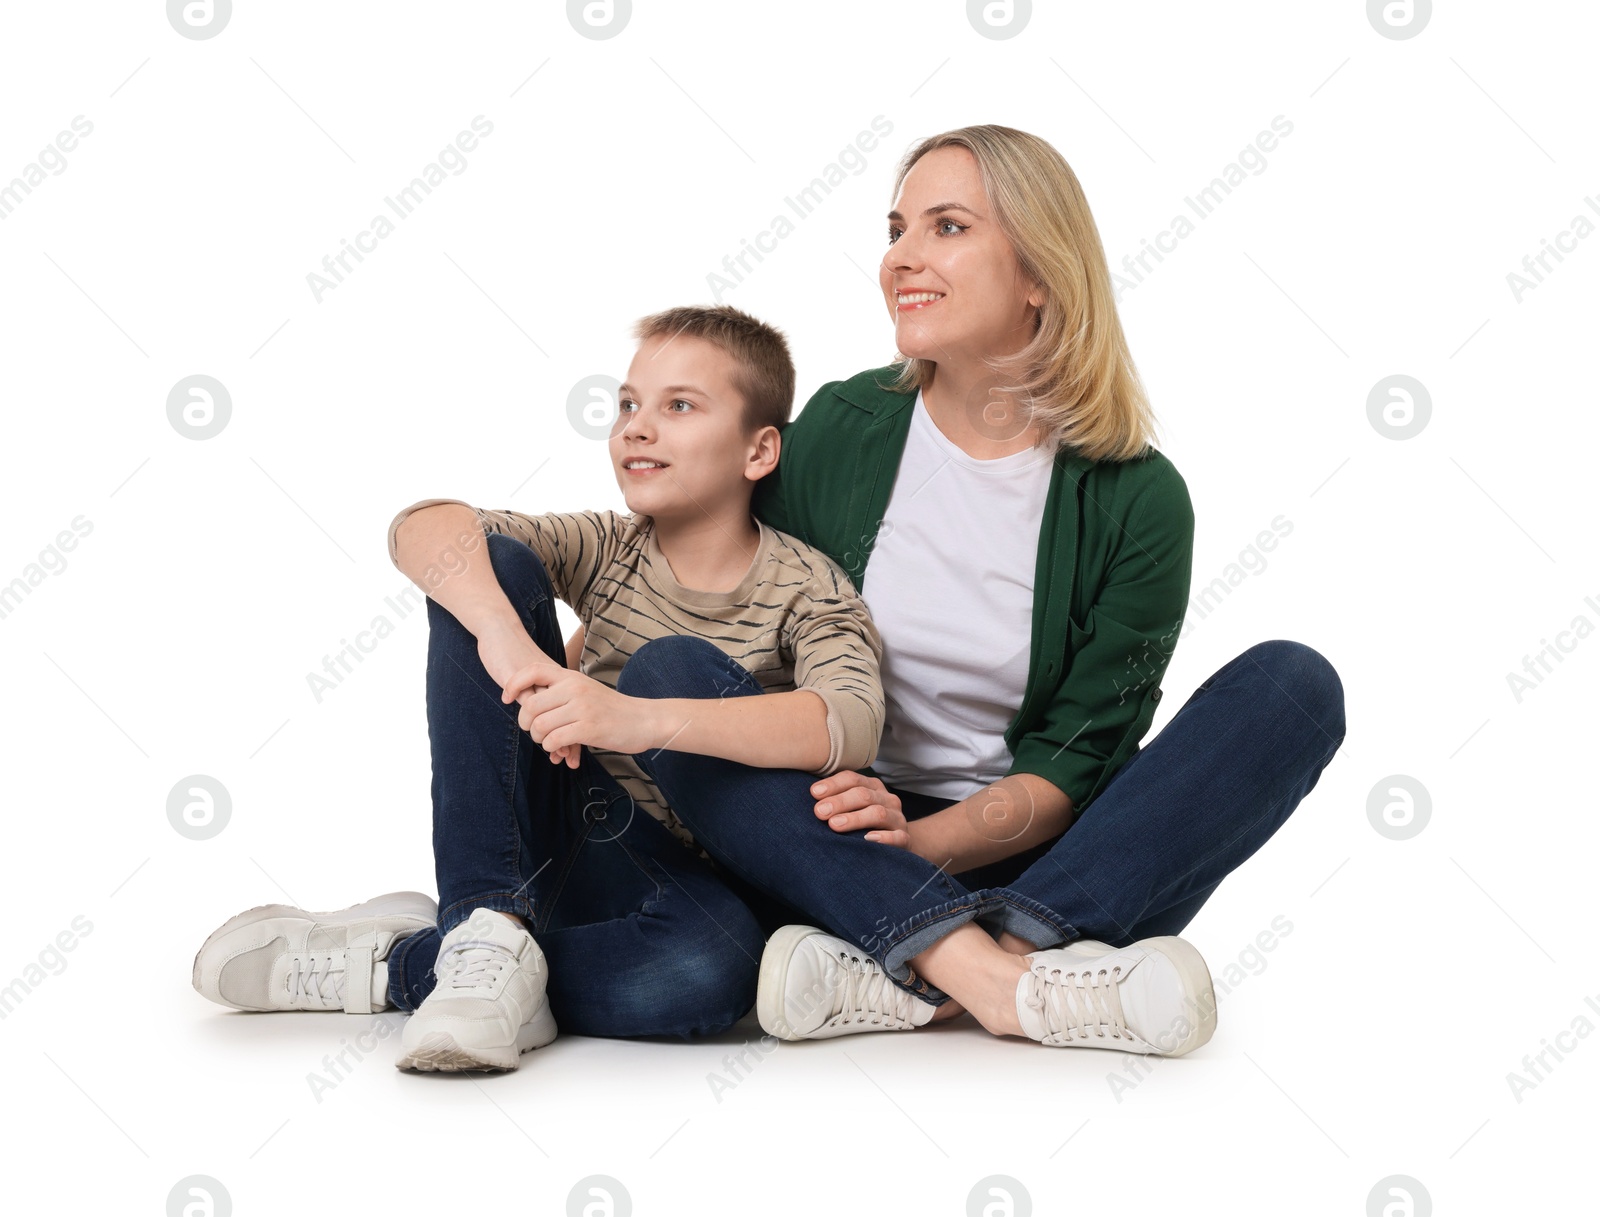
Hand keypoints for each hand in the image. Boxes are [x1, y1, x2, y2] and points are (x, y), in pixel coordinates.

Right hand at [475, 618, 582, 767]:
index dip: (576, 731)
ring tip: (556, 755)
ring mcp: (538, 680)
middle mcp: (553, 680)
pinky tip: (537, 737)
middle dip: (569, 738)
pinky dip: (535, 722)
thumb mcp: (532, 676)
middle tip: (567, 759)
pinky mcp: (521, 679)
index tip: (577, 754)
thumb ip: (541, 692)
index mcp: (559, 680)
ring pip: (551, 712)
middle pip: (568, 714)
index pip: (574, 710)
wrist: (500, 629)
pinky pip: (530, 703)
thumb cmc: (513, 652)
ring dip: (554, 735)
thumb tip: (549, 715)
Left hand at [501, 658, 664, 759]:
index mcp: (571, 677)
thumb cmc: (611, 708)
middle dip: (526, 723)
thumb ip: (561, 692)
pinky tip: (560, 751)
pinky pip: (555, 740)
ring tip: (549, 742)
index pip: (532, 671)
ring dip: (539, 739)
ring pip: (540, 725)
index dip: (513, 684)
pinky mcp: (589, 728)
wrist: (644, 720)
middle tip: (534, 731)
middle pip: (530, 705)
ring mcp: (582, 708)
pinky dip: (552, 748)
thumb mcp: (585, 690)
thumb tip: (529, 703)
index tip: (506, 698)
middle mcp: (575, 688)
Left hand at [811, 771, 910, 848]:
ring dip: (855, 818)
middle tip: (819, 812)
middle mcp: (886, 799)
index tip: (814, 793)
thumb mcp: (852, 807)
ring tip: (835, 824)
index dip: (833, 784)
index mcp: (872, 787)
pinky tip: (868, 839)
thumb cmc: (864, 824)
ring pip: (878, 814)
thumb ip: (833, 800)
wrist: (898, 843)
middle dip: (839, 802)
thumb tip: (809, 795)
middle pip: (863, 795)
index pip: (852, 779)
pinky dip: (883, 838)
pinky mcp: (905, 839)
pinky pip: (898, 837)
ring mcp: (898, 818)